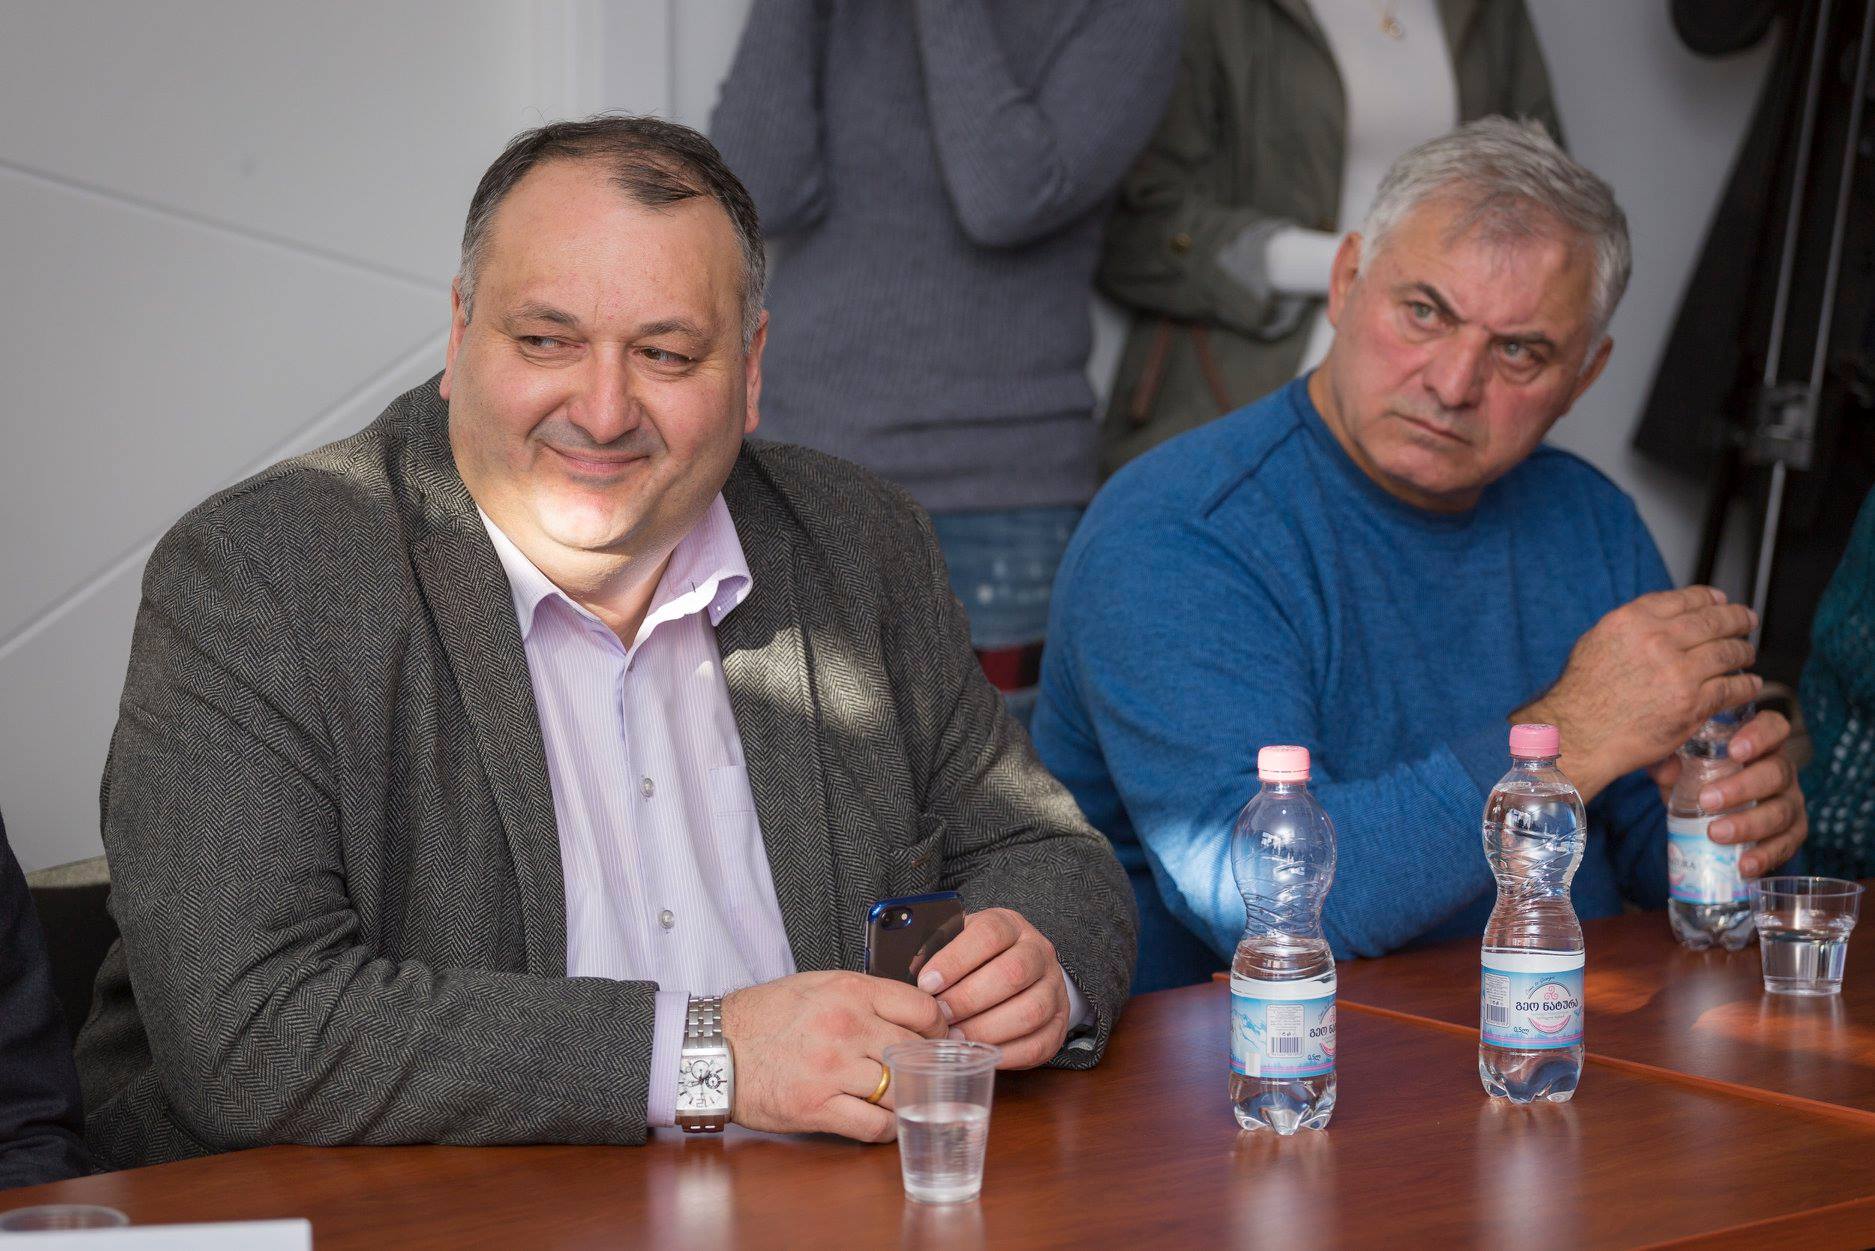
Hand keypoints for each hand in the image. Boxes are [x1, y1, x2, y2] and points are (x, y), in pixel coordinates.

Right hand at [722, 970, 945, 1141]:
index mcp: (849, 991)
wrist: (714, 1048)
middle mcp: (846, 1027)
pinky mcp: (818, 1107)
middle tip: (930, 1072)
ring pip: (900, 1090)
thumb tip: (911, 1012)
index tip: (938, 1038)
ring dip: (909, 1097)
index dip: (938, 1027)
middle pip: (916, 1051)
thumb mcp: (817, 985)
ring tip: (908, 1098)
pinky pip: (874, 1125)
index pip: (922, 1008)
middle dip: (928, 1064)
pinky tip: (883, 1121)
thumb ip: (864, 995)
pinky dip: (886, 1128)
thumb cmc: (765, 1016)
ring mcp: (833, 1069)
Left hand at [916, 908, 1069, 1069]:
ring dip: (986, 1029)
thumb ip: (934, 951)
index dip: (956, 959)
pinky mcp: (1059, 1024)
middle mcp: (1039, 953)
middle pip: (1012, 973)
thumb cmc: (973, 959)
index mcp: (1011, 925)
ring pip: (1030, 1010)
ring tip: (954, 1040)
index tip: (926, 983)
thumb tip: (903, 974)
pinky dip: (1005, 1054)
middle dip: (968, 999)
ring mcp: (1054, 989)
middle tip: (938, 1017)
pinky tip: (978, 1054)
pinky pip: (1037, 1044)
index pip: (989, 934)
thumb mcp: (955, 942)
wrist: (1016, 969)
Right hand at [1517, 586, 1760, 800]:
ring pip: (1727, 652)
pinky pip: (1731, 688)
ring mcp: (1677, 672)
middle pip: (1713, 621)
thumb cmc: (1581, 695)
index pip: (1685, 599)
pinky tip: (1749, 684)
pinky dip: (1745, 685)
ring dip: (1744, 651)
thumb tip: (1656, 622)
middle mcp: (1657, 640)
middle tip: (1747, 620)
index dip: (1710, 598)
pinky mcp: (1691, 703)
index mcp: (1632, 621)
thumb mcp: (1595, 643)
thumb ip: (1629, 629)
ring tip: (1747, 654)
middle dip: (1736, 619)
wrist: (1578, 734)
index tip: (1721, 600)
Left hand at [1648, 709, 1807, 876]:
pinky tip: (1745, 866)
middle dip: (1743, 788)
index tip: (1734, 750)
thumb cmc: (1695, 775)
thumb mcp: (1678, 763)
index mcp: (1758, 743)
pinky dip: (1767, 856)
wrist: (1708, 811)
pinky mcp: (1791, 832)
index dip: (1760, 736)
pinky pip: (1787, 844)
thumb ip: (1667, 759)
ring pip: (1782, 811)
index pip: (1773, 727)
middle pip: (1777, 772)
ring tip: (1716, 834)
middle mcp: (1780, 769)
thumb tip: (1664, 770)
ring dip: (1750, 824)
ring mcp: (1789, 801)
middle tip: (1708, 801)